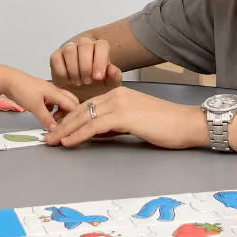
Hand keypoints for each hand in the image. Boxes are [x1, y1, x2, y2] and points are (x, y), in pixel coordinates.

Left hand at [2, 72, 79, 129]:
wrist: (8, 80)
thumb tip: (55, 129)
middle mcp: (54, 90)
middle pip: (69, 101)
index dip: (74, 115)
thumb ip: (46, 118)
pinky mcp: (40, 92)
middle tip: (60, 121)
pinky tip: (43, 112)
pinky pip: (51, 101)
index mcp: (56, 92)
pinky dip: (51, 108)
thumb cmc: (22, 91)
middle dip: (68, 112)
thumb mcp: (35, 107)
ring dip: (59, 110)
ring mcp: (47, 90)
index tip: (69, 125)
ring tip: (51, 118)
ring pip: (60, 101)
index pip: (72, 104)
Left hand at [43, 87, 208, 148]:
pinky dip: (78, 134)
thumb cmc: (167, 126)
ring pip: (84, 117)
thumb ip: (117, 124)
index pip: (87, 105)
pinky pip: (93, 125)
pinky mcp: (124, 115)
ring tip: (52, 141)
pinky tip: (68, 142)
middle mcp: (117, 95)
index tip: (58, 129)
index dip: (70, 118)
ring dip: (65, 130)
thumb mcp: (136, 122)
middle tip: (48, 136)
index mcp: (119, 94)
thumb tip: (99, 133)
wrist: (187, 124)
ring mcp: (120, 103)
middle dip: (62, 123)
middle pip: (81, 109)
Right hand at [50, 37, 123, 92]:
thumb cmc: (97, 87)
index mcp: (100, 48)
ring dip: (74, 70)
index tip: (98, 78)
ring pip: (70, 50)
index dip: (100, 61)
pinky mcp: (56, 56)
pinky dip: (62, 72)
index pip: (101, 45)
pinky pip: (56, 59)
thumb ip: (114, 77)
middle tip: (87, 82)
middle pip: (85, 44)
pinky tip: (67, 81)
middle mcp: (84, 45)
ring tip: (78, 83)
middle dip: (86, 66)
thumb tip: (111, 69)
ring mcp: (69, 49)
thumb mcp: (110, 86)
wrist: (80, 95)